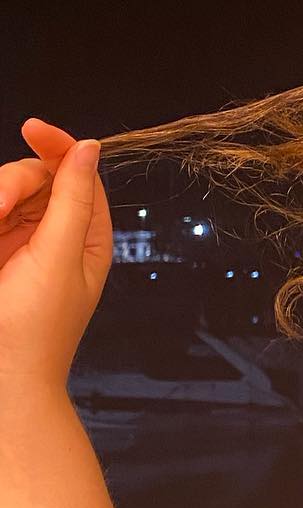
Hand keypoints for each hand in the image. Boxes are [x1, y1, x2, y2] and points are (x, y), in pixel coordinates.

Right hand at [0, 118, 113, 391]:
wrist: (1, 379)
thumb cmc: (35, 329)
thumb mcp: (59, 258)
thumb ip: (72, 200)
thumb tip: (89, 147)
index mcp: (87, 238)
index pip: (79, 175)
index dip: (60, 146)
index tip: (33, 128)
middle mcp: (54, 236)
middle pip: (35, 179)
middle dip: (11, 185)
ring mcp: (18, 244)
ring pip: (4, 194)